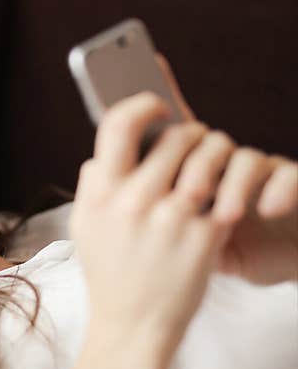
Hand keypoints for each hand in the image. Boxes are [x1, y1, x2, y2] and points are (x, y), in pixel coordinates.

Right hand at [69, 92, 234, 348]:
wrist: (133, 325)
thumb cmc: (109, 272)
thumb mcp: (83, 225)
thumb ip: (91, 184)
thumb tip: (103, 151)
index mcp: (100, 194)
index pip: (119, 125)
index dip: (141, 106)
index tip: (156, 107)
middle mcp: (133, 202)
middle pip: (174, 138)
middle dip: (190, 132)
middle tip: (195, 139)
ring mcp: (171, 219)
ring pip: (207, 157)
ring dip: (216, 151)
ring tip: (215, 158)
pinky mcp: (204, 237)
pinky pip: (226, 192)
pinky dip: (230, 185)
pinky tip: (225, 190)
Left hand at [157, 54, 297, 283]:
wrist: (272, 263)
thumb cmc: (214, 245)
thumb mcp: (169, 228)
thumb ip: (134, 197)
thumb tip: (91, 168)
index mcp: (186, 166)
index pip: (167, 128)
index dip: (154, 108)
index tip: (152, 105)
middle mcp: (219, 161)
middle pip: (201, 141)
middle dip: (193, 166)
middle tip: (187, 194)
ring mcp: (255, 171)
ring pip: (242, 156)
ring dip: (232, 184)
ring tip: (224, 215)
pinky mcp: (290, 186)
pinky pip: (287, 175)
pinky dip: (278, 190)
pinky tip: (266, 209)